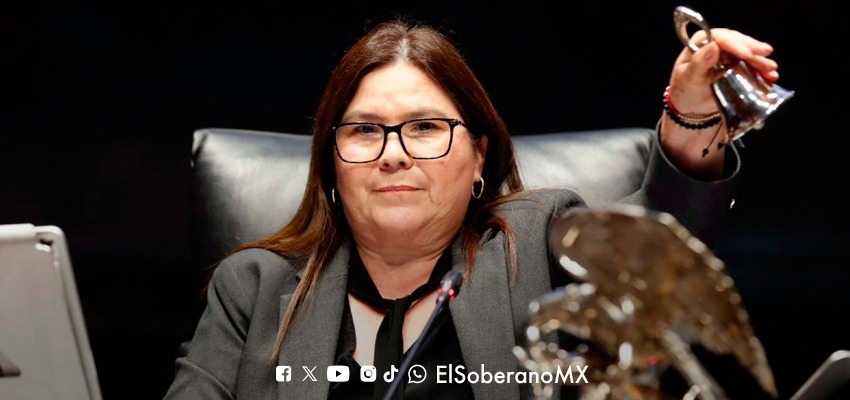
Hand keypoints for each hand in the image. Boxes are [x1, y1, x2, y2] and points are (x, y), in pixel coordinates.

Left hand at [660, 28, 779, 179]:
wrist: (692, 108)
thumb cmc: (685, 92)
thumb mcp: (689, 79)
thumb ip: (699, 63)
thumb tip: (713, 46)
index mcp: (699, 44)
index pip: (719, 37)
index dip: (735, 44)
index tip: (747, 54)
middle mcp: (715, 45)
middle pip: (737, 42)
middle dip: (753, 49)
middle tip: (767, 54)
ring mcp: (727, 55)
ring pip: (747, 53)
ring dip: (761, 60)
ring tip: (772, 69)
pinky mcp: (736, 66)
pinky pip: (751, 65)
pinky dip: (761, 70)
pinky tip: (771, 76)